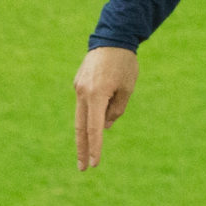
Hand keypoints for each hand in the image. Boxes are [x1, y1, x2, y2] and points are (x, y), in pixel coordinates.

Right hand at [74, 47, 138, 170]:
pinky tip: (100, 113)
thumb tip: (105, 126)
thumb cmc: (124, 63)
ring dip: (85, 133)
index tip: (95, 164)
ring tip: (89, 151)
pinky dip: (90, 113)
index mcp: (97, 95)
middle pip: (81, 127)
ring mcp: (78, 87)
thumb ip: (116, 109)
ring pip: (81, 116)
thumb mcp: (127, 88)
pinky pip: (84, 102)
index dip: (95, 147)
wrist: (112, 36)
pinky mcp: (79, 82)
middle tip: (83, 168)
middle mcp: (83, 92)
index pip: (95, 128)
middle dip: (82, 149)